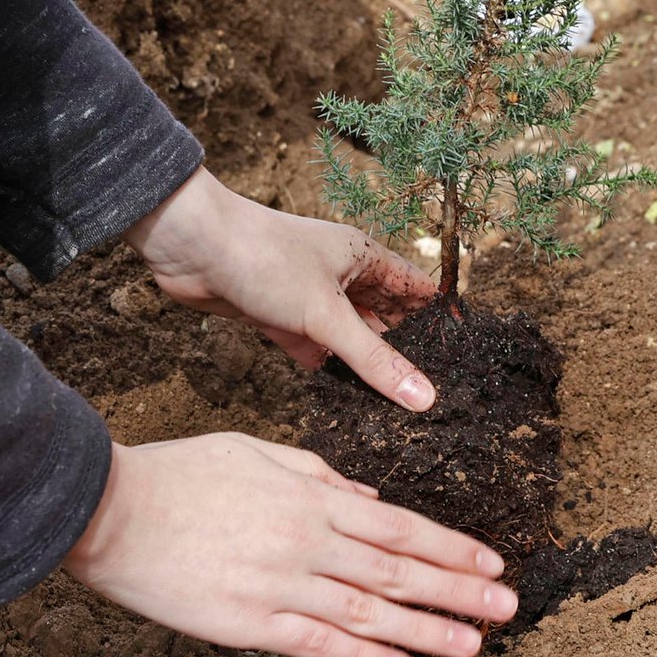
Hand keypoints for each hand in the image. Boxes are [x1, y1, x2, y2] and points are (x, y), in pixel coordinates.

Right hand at [63, 434, 517, 656]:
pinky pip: (317, 645)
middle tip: (508, 607)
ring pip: (369, 614)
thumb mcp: (259, 453)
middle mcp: (307, 543)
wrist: (110, 509)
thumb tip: (370, 500)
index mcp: (312, 499)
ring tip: (472, 645)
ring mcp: (280, 585)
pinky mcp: (248, 623)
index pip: (401, 528)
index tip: (492, 562)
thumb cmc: (184, 473)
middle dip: (459, 591)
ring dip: (426, 631)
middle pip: (398, 572)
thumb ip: (320, 476)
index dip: (452, 547)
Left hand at [124, 169, 437, 410]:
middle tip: (434, 396)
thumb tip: (425, 397)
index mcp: (364, 258)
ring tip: (397, 410)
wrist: (190, 247)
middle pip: (386, 318)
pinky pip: (315, 349)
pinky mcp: (279, 318)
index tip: (466, 358)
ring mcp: (310, 298)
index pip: (417, 290)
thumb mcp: (326, 314)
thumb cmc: (263, 258)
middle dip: (406, 351)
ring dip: (365, 365)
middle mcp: (341, 276)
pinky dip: (328, 370)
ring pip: (350, 337)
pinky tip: (345, 401)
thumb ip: (374, 359)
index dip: (441, 319)